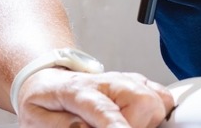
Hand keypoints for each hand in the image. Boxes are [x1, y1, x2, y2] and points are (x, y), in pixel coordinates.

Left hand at [16, 68, 173, 127]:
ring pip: (157, 101)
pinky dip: (158, 112)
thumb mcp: (37, 118)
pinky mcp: (137, 83)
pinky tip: (139, 120)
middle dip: (137, 125)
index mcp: (77, 90)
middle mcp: (106, 82)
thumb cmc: (45, 101)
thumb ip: (63, 126)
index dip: (117, 126)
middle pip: (142, 100)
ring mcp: (125, 80)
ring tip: (123, 125)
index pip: (103, 109)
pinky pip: (163, 98)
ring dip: (147, 122)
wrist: (47, 78)